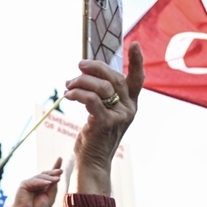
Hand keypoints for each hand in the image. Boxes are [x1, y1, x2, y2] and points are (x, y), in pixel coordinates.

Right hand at [0, 159, 63, 206]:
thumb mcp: (50, 197)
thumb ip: (53, 187)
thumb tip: (56, 178)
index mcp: (42, 185)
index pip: (49, 175)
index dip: (55, 166)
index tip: (60, 158)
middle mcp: (36, 182)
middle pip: (46, 174)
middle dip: (54, 172)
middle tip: (61, 171)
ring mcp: (29, 182)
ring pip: (41, 177)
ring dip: (50, 178)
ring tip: (58, 179)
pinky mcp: (24, 184)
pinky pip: (34, 181)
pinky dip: (41, 182)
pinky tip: (48, 183)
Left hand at [64, 42, 144, 195]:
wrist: (92, 162)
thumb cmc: (95, 136)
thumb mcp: (104, 113)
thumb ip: (103, 95)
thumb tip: (86, 72)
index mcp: (131, 105)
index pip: (137, 80)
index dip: (137, 61)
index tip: (134, 45)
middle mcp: (129, 109)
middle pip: (115, 78)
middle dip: (95, 68)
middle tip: (79, 66)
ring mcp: (118, 117)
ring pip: (102, 87)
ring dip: (82, 82)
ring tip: (69, 85)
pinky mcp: (105, 123)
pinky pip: (91, 100)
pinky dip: (78, 94)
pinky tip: (68, 95)